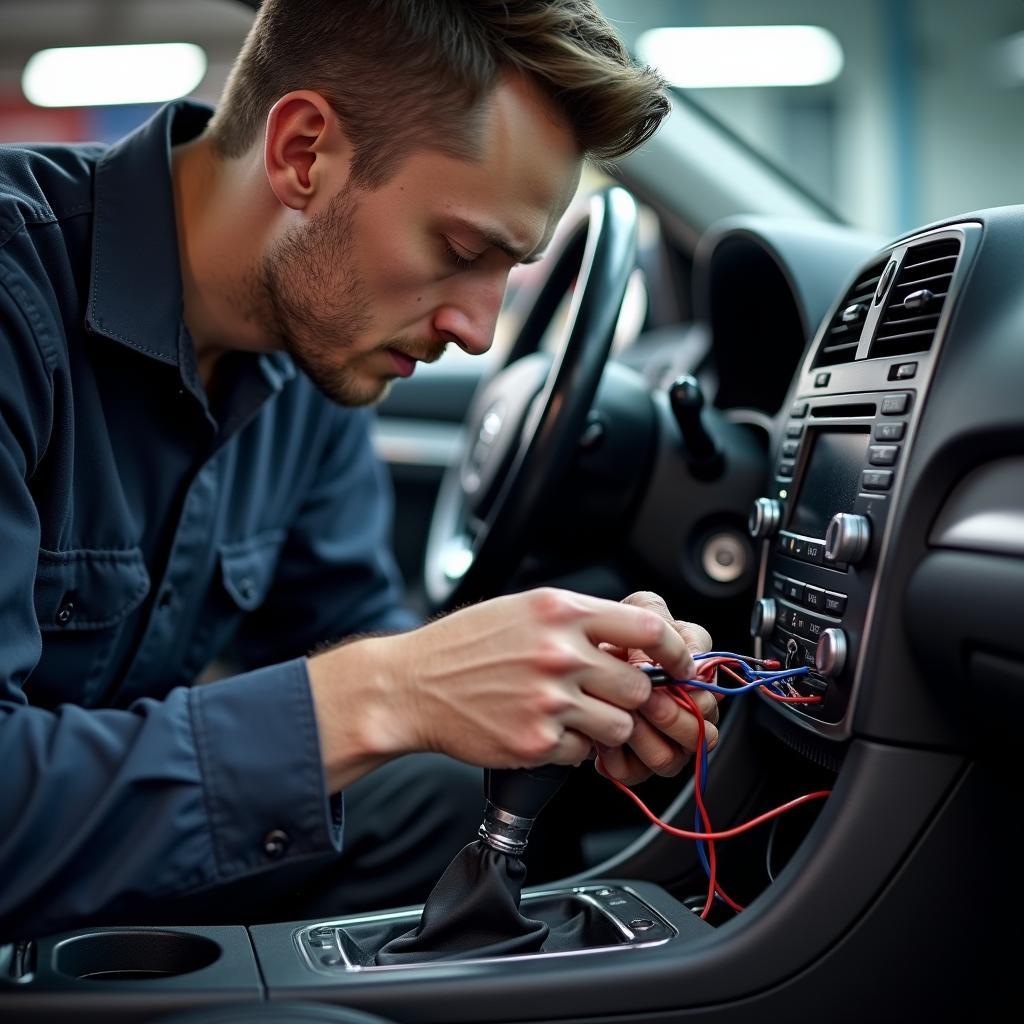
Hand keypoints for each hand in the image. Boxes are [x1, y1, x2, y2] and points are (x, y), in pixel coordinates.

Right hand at [307, 588, 693, 791]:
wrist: (411, 685)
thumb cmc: (465, 645)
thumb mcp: (524, 609)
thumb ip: (579, 619)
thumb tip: (633, 635)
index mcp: (560, 612)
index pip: (647, 628)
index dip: (675, 650)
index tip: (678, 663)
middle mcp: (559, 653)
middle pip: (639, 685)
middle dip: (631, 695)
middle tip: (608, 695)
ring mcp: (548, 700)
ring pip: (619, 725)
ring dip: (605, 725)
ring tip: (573, 714)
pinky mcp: (536, 741)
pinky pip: (583, 752)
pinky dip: (571, 746)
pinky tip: (543, 728)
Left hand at [594, 591, 716, 785]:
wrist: (575, 657)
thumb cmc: (615, 631)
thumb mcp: (641, 608)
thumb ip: (666, 621)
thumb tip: (688, 662)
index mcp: (696, 679)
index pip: (710, 702)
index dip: (690, 694)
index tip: (663, 678)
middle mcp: (685, 713)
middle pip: (699, 736)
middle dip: (669, 716)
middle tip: (642, 698)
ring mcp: (662, 741)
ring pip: (669, 759)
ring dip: (642, 737)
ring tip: (617, 713)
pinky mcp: (633, 762)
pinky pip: (633, 772)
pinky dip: (615, 757)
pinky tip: (599, 735)